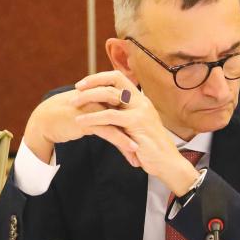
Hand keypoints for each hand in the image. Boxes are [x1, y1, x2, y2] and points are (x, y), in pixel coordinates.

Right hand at [24, 72, 142, 168]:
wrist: (45, 120)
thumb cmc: (68, 115)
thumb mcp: (90, 110)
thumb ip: (105, 110)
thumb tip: (121, 119)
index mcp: (105, 94)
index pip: (128, 107)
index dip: (138, 123)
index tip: (147, 138)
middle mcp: (102, 98)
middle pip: (128, 114)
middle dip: (139, 132)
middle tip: (149, 148)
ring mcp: (96, 108)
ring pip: (121, 123)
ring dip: (132, 139)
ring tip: (141, 154)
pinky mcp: (88, 119)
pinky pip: (109, 130)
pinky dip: (122, 140)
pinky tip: (132, 148)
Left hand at [73, 72, 201, 195]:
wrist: (166, 161)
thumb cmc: (150, 147)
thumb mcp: (135, 127)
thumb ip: (123, 117)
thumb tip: (105, 112)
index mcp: (140, 100)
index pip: (119, 78)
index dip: (100, 78)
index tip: (84, 84)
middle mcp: (141, 101)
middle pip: (115, 79)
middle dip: (93, 81)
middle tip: (76, 88)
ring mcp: (140, 110)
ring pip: (110, 94)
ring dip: (88, 97)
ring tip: (73, 103)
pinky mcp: (137, 122)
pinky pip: (110, 116)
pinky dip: (93, 117)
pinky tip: (81, 121)